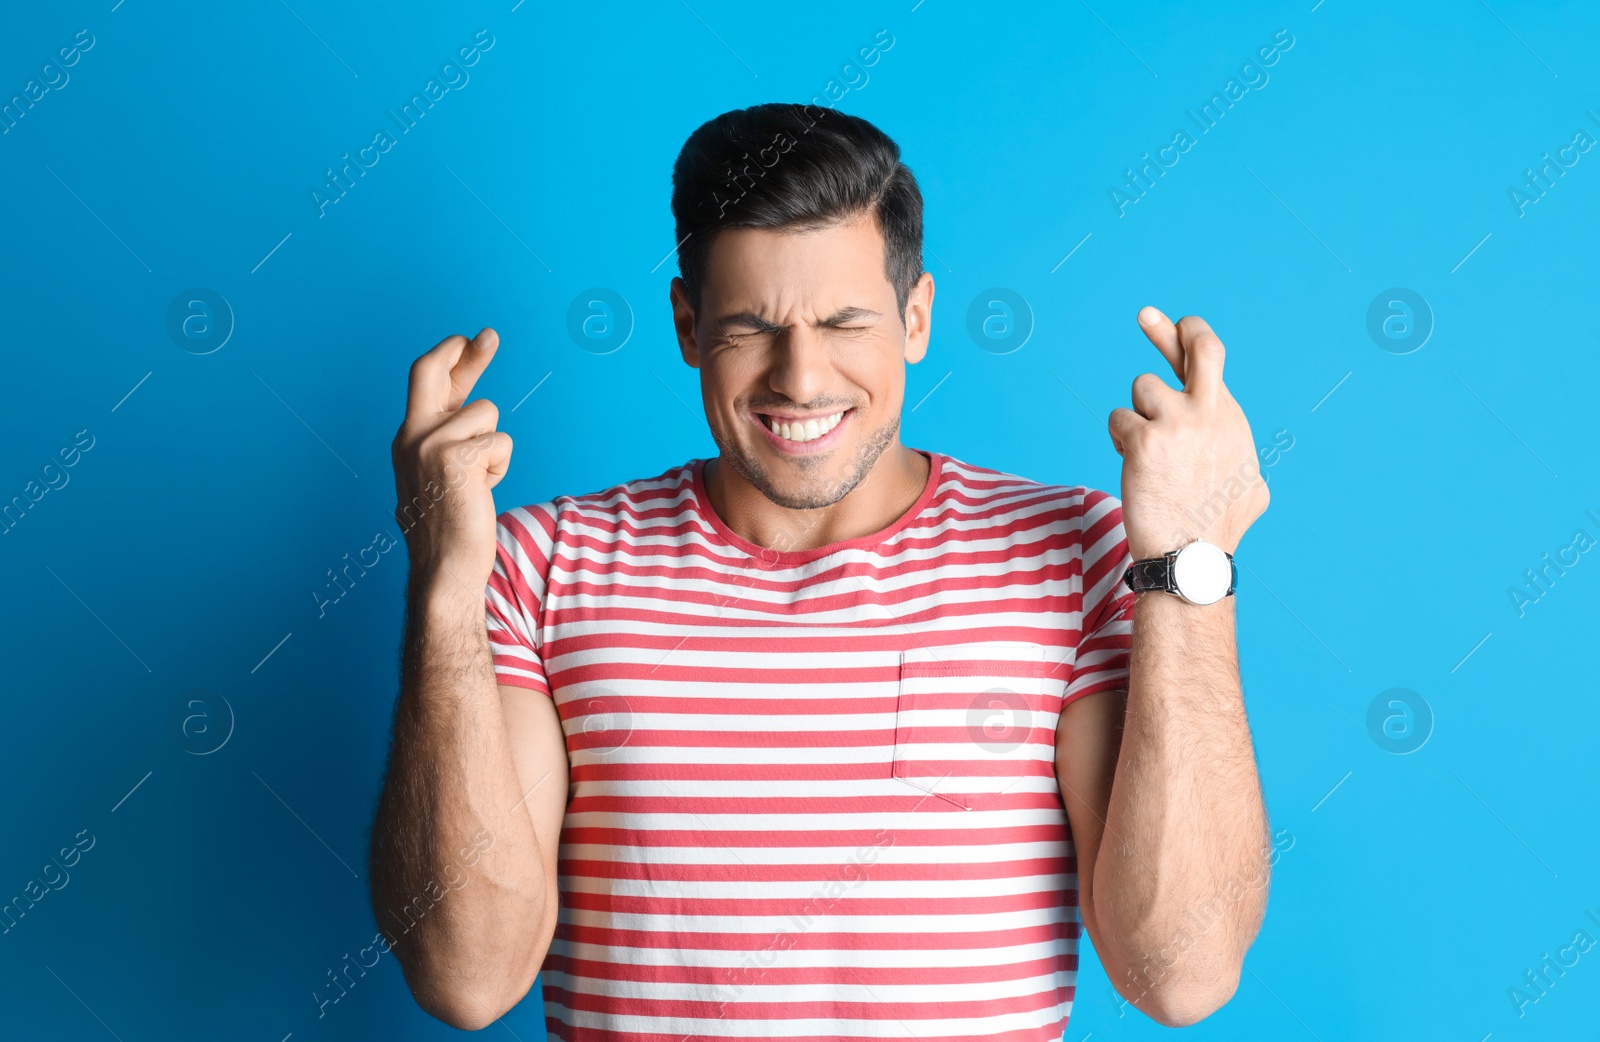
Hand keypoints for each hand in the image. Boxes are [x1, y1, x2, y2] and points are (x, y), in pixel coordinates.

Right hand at [391, 328, 512, 587]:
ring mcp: (429, 444)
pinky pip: (500, 442)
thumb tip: (474, 411)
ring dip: (495, 447)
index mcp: (407, 439)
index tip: (469, 340)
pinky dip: (501, 466)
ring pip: (486, 413)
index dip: (449, 358)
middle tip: (489, 335)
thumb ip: (448, 441)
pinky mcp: (455, 457)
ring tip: (479, 483)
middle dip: (464, 350)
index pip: (425, 382)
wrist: (443, 569)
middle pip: (431, 371)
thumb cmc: (448, 530)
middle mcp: (411, 435)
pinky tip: (483, 491)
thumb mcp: (439, 476)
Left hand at [1107, 308, 1267, 560]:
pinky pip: (1119, 419)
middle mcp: (1211, 412)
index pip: (1211, 363)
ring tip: (1148, 453)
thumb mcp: (1250, 488)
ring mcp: (1179, 423)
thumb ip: (1238, 461)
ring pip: (1143, 387)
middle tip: (1147, 316)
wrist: (1190, 555)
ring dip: (1137, 415)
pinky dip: (1119, 440)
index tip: (1173, 322)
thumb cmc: (1216, 528)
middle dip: (1172, 328)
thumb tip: (1250, 475)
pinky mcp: (1146, 440)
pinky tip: (1133, 466)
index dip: (1189, 336)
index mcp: (1231, 418)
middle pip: (1198, 346)